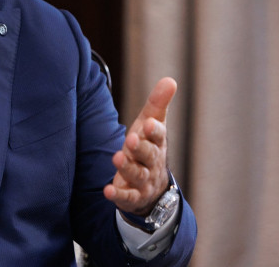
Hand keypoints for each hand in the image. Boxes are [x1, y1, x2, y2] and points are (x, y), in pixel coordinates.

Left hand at [103, 77, 175, 215]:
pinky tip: (108, 191)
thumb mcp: (151, 125)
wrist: (152, 186)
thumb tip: (170, 80)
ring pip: (138, 175)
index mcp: (157, 143)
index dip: (154, 131)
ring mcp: (143, 181)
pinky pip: (127, 197)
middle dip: (141, 148)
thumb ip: (158, 104)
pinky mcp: (132, 196)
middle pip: (149, 155)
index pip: (159, 136)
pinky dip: (119, 195)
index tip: (148, 124)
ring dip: (128, 168)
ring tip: (117, 158)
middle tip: (131, 139)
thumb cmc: (148, 147)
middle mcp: (152, 162)